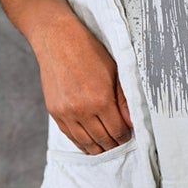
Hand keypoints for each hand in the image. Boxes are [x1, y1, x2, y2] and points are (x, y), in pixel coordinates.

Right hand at [29, 4, 133, 152]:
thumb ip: (124, 99)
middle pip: (103, 140)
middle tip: (120, 144)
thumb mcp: (114, 70)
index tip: (130, 136)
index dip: (126, 136)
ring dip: (98, 148)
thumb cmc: (88, 51)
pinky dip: (81, 143)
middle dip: (114, 145)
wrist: (56, 39)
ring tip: (107, 147)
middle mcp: (82, 110)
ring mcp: (66, 113)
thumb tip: (132, 122)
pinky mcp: (54, 112)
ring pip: (86, 143)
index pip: (118, 131)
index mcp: (100, 100)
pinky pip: (70, 136)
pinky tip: (89, 143)